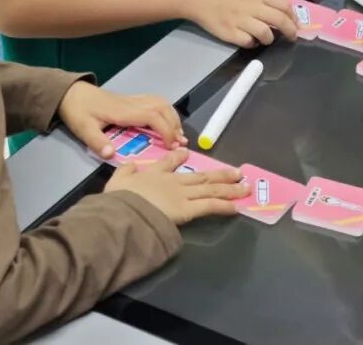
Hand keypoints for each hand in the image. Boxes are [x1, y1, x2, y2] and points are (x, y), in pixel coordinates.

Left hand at [58, 81, 186, 158]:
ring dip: (172, 117)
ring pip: (160, 102)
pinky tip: (166, 120)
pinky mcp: (130, 99)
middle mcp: (132, 103)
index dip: (166, 130)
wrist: (71, 93)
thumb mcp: (84, 129)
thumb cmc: (78, 111)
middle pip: (162, 108)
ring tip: (177, 133)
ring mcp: (132, 100)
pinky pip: (154, 101)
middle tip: (179, 143)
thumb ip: (98, 142)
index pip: (153, 116)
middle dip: (174, 125)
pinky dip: (165, 110)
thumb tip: (111, 155)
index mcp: (123, 112)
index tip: (172, 145)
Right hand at [105, 149, 248, 223]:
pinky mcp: (189, 209)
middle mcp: (173, 181)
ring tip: (245, 187)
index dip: (179, 156)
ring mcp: (183, 194)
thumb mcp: (117, 180)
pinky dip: (224, 206)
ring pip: (211, 188)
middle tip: (236, 172)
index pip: (169, 162)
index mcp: (154, 174)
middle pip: (200, 175)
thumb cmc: (119, 198)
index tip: (186, 152)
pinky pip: (210, 206)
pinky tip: (237, 207)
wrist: (126, 210)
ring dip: (230, 188)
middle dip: (220, 174)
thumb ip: (126, 171)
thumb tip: (131, 165)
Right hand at [181, 0, 297, 46]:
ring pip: (266, 34)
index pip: (284, 5)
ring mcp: (240, 20)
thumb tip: (277, 9)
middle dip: (290, 31)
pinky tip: (250, 40)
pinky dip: (253, 43)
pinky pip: (248, 42)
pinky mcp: (229, 32)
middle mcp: (251, 6)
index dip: (294, 16)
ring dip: (270, 39)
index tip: (296, 23)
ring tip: (267, 38)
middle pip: (280, 20)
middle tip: (292, 36)